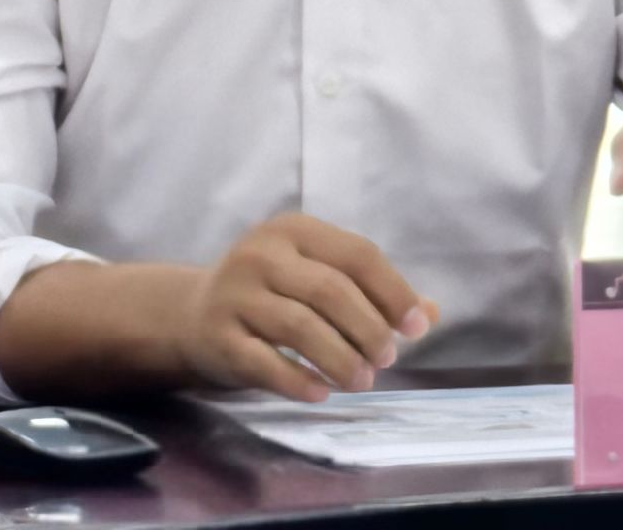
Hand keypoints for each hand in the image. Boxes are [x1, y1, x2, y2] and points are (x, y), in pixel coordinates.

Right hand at [169, 213, 439, 402]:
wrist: (192, 315)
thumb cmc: (272, 293)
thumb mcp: (316, 276)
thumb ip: (371, 291)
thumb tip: (430, 314)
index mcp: (294, 230)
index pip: (357, 255)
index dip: (393, 291)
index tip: (417, 327)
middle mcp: (261, 254)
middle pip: (331, 290)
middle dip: (369, 329)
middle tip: (388, 358)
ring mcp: (235, 294)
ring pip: (300, 327)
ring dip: (341, 358)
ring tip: (364, 381)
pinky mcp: (218, 337)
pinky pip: (265, 363)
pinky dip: (299, 380)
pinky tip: (322, 391)